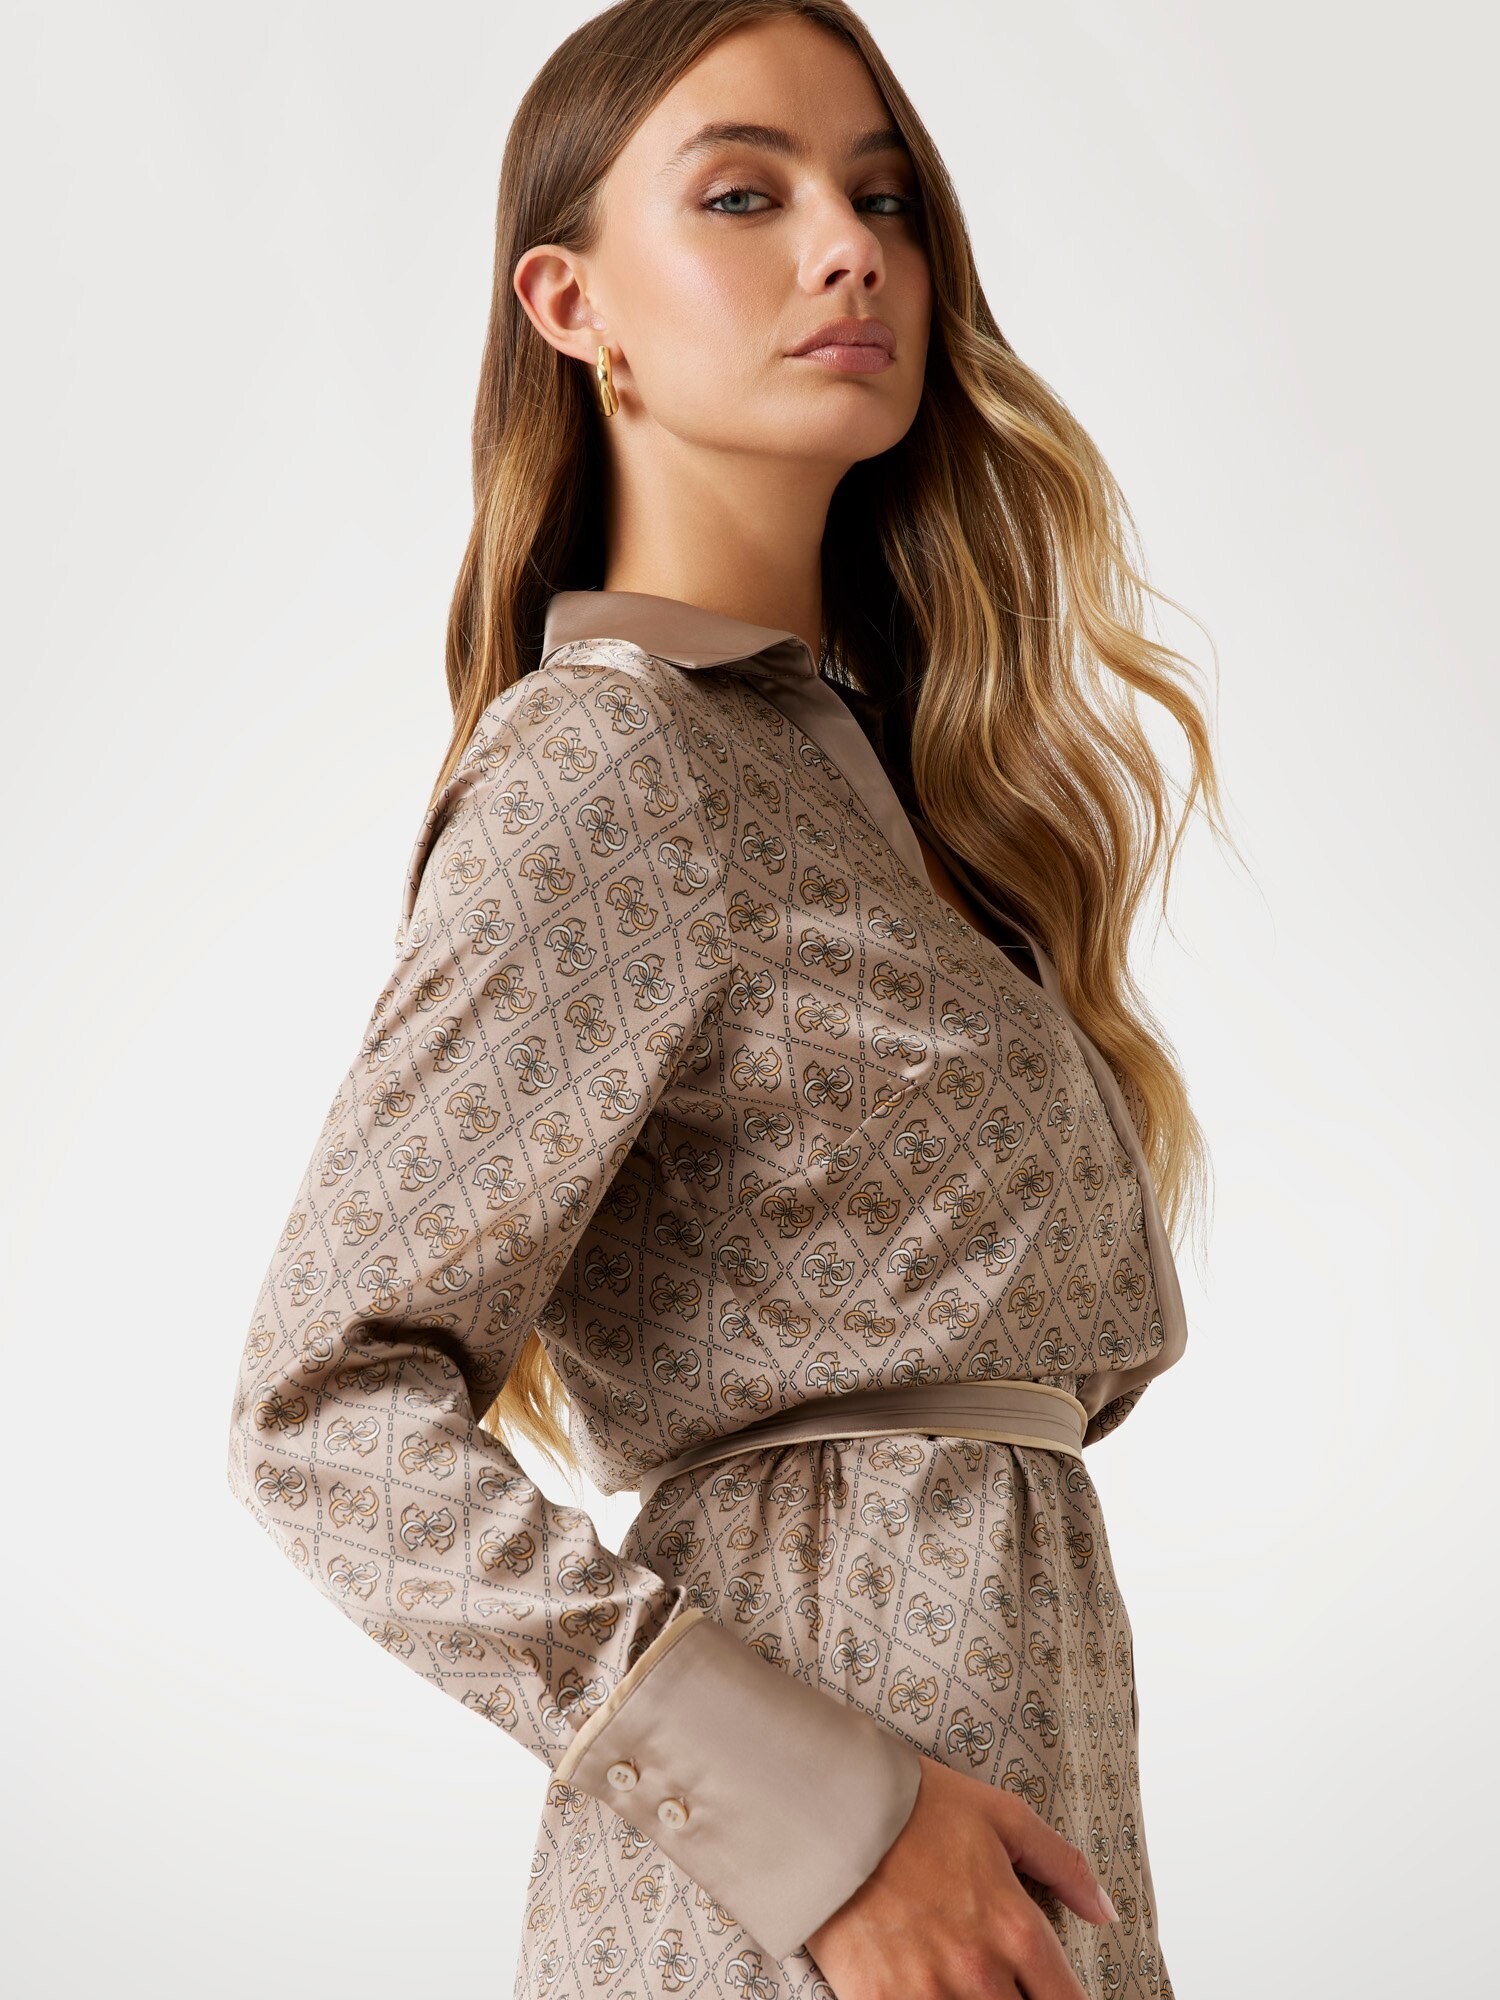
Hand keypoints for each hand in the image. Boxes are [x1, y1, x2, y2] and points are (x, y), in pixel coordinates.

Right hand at [804, 1752, 1117, 1998]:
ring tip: (961, 1986)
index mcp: (1016, 1930)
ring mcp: (927, 1995)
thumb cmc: (916, 1808)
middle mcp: (979, 1973)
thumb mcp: (1001, 1816)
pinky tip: (925, 1994)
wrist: (830, 1809)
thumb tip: (1105, 1912)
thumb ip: (1062, 1864)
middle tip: (998, 1982)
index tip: (1051, 1997)